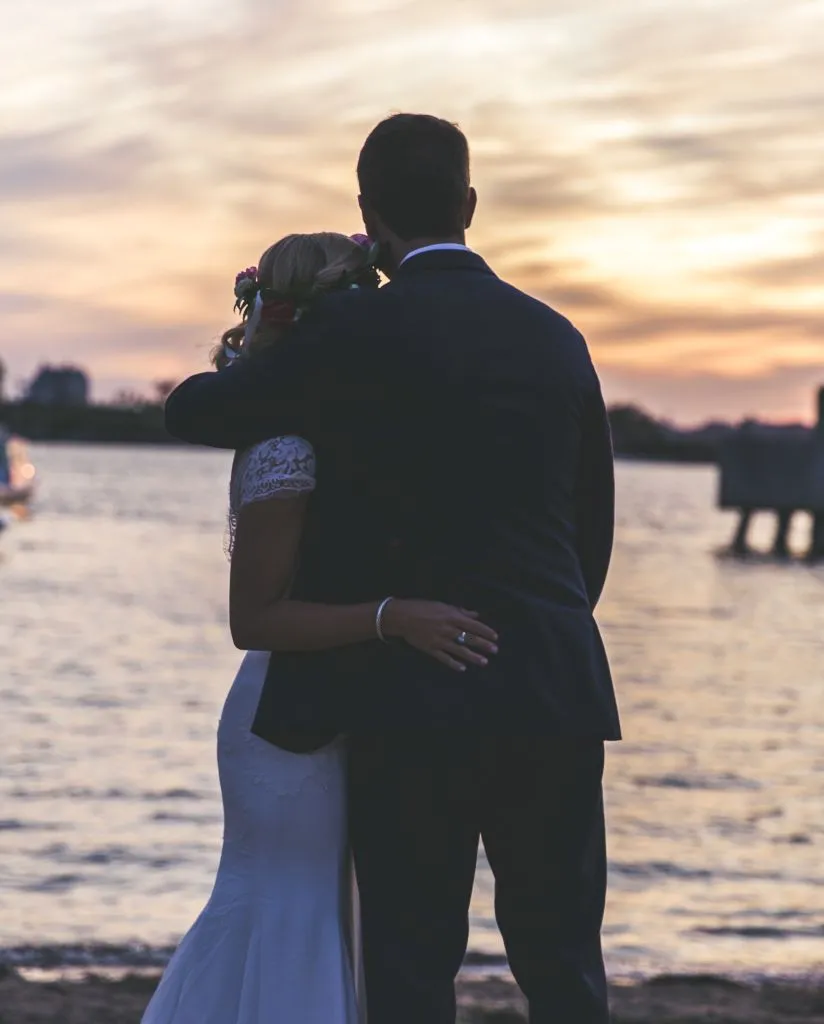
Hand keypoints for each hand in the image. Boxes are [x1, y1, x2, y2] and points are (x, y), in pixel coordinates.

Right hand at [381, 599, 498, 671]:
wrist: (402, 617)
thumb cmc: (422, 608)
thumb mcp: (442, 605)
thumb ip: (459, 611)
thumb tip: (475, 615)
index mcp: (451, 616)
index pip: (473, 625)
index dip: (485, 631)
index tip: (495, 637)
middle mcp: (448, 629)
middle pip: (469, 638)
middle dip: (483, 645)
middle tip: (495, 650)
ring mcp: (439, 640)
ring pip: (460, 650)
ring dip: (473, 657)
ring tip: (484, 662)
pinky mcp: (431, 649)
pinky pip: (444, 658)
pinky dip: (454, 664)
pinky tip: (462, 668)